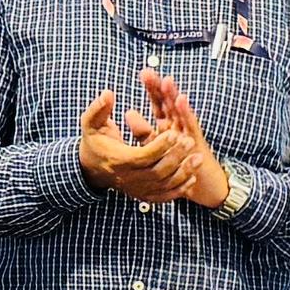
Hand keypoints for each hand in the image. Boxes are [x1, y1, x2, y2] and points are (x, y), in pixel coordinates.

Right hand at [76, 89, 209, 204]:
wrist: (91, 168)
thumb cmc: (94, 142)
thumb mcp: (90, 124)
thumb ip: (98, 108)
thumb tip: (108, 93)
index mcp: (117, 160)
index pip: (141, 157)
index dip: (158, 147)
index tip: (173, 133)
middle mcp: (128, 178)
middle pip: (157, 171)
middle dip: (176, 156)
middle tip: (190, 142)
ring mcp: (137, 189)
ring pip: (164, 185)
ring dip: (184, 172)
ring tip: (199, 158)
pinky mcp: (143, 196)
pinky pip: (164, 196)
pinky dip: (179, 188)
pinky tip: (192, 177)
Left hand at [134, 68, 234, 210]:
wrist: (203, 186)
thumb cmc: (180, 166)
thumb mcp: (156, 147)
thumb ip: (143, 131)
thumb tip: (128, 112)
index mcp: (168, 126)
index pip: (159, 104)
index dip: (152, 89)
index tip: (144, 73)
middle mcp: (179, 126)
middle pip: (168, 103)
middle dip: (159, 88)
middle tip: (147, 72)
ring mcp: (189, 133)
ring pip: (180, 111)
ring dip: (173, 96)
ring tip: (165, 81)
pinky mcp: (197, 143)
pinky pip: (190, 126)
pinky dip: (186, 112)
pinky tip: (180, 100)